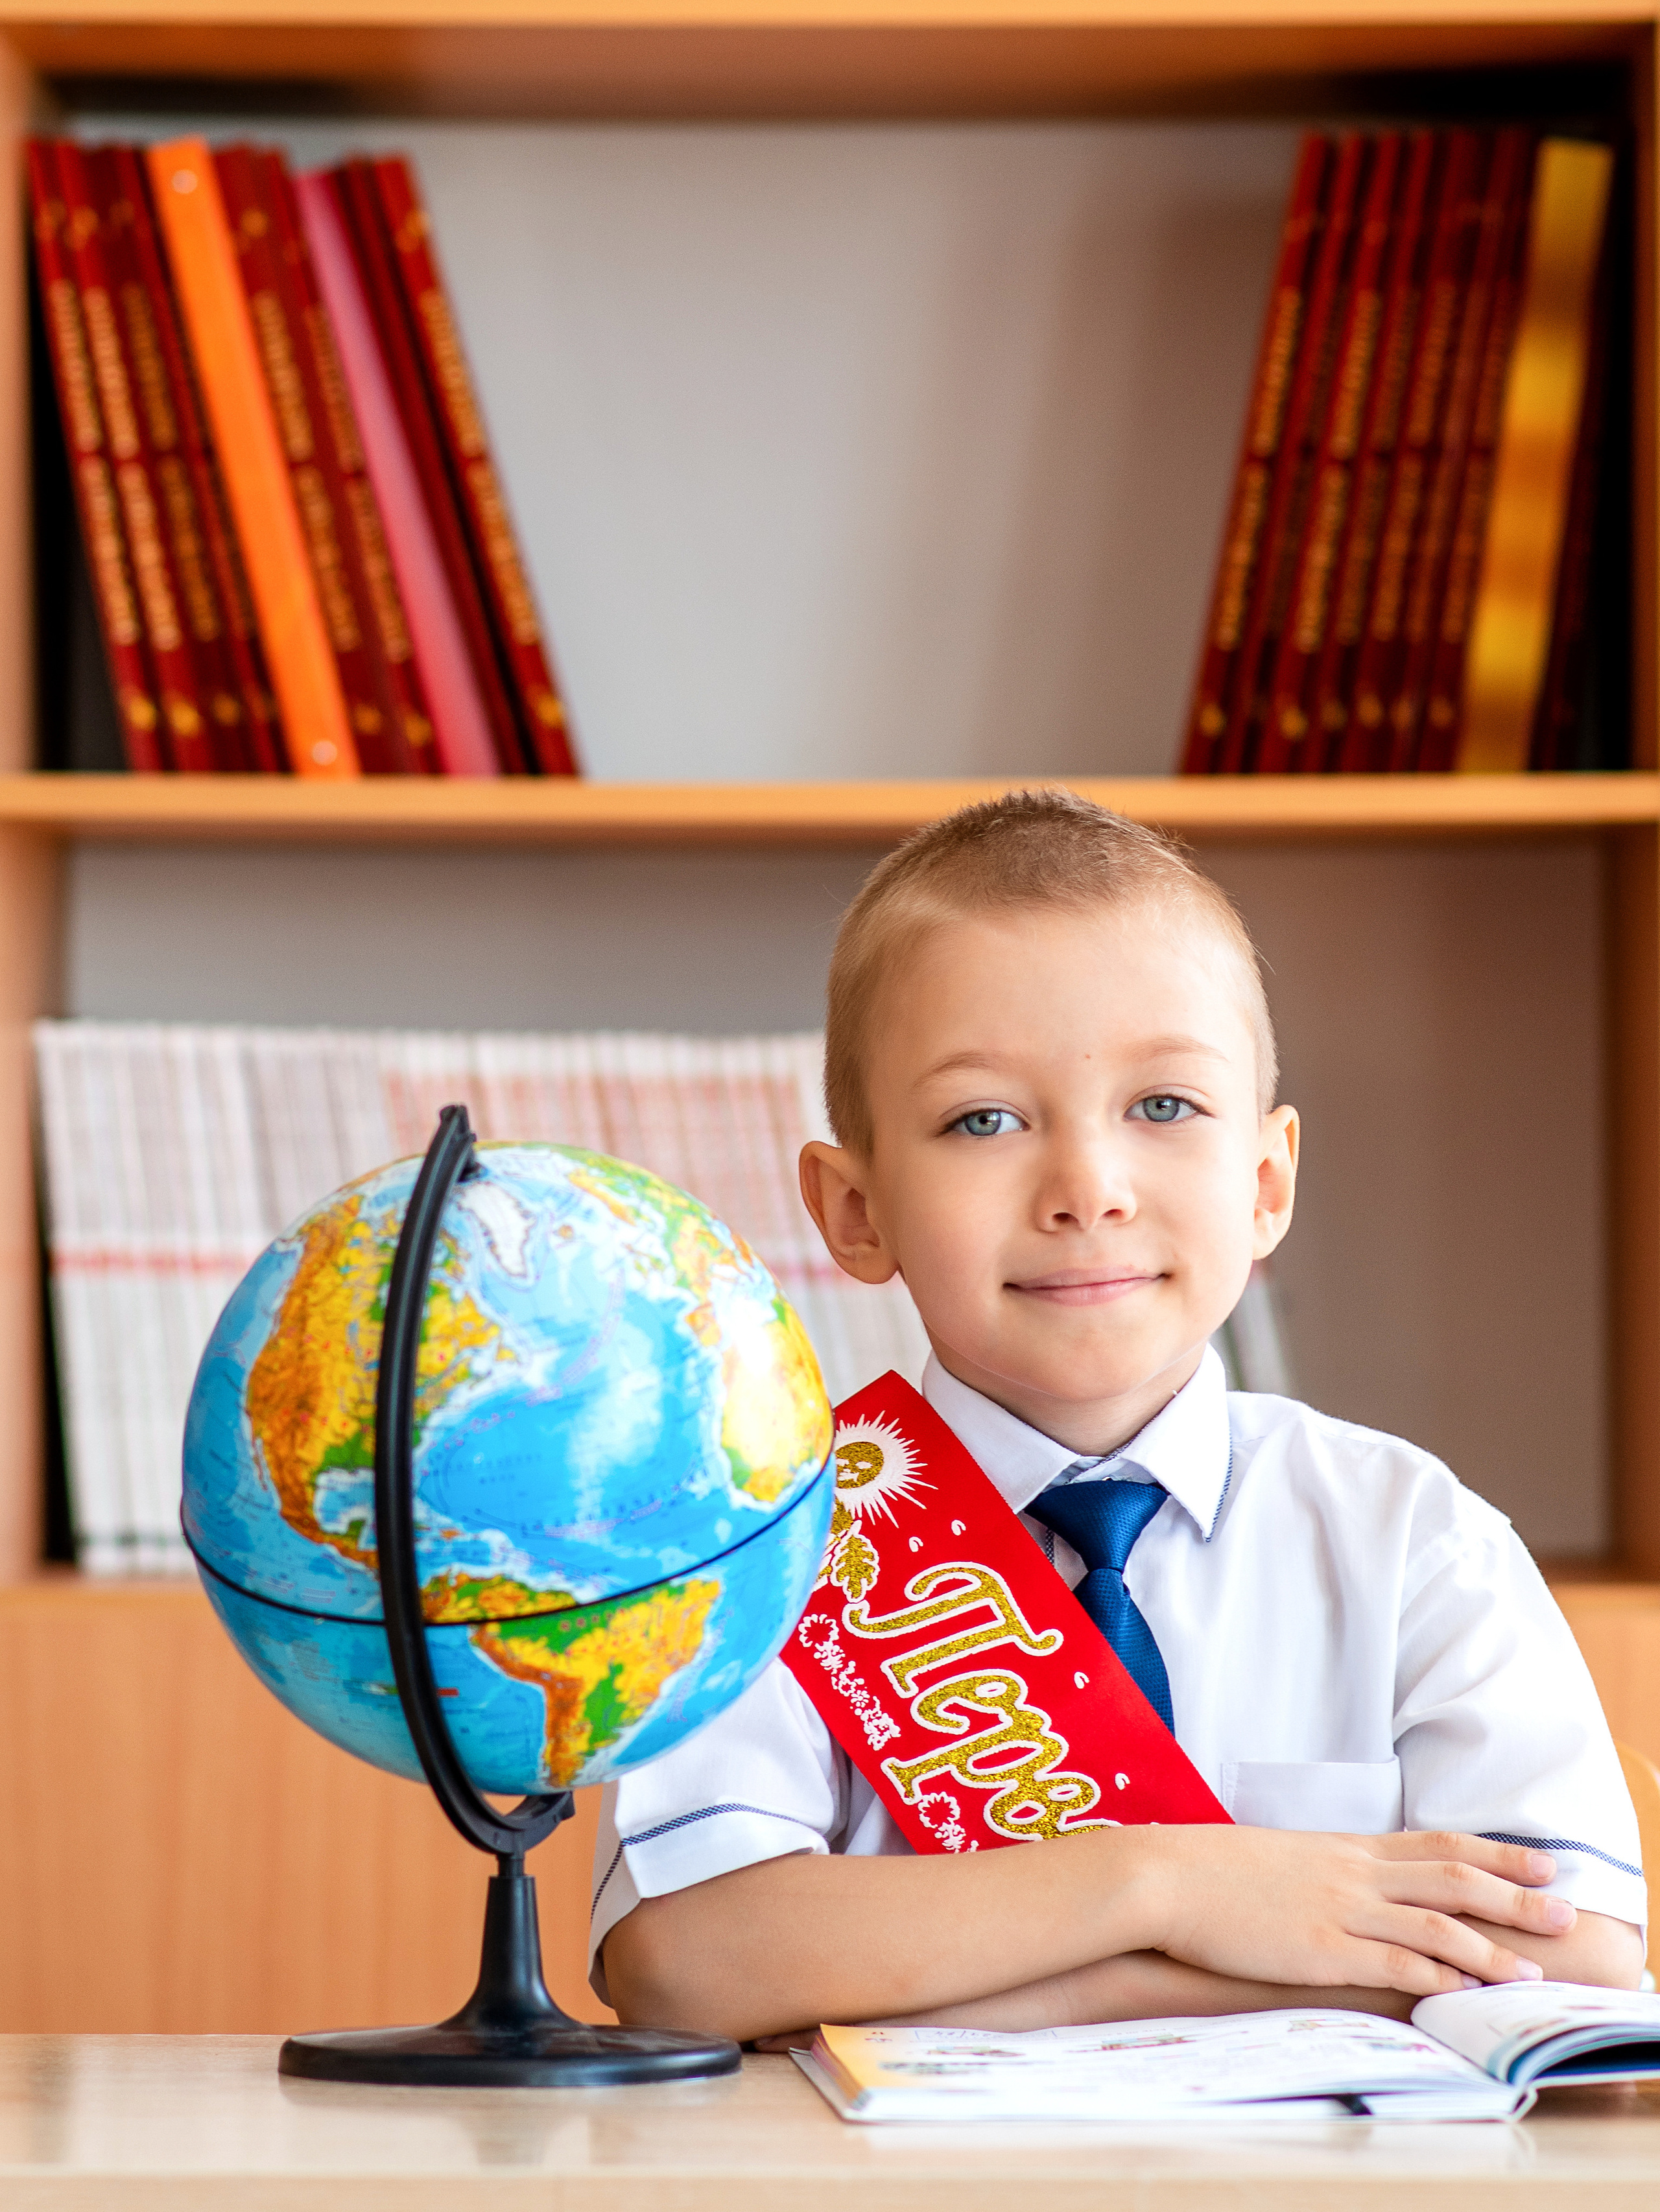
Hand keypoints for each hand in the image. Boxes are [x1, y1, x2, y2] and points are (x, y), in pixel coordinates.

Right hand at [1137, 1827, 1572, 1997]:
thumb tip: (1353, 1887)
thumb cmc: (1216, 1871)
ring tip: (1531, 1971)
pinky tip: (1464, 1992)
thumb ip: (1326, 1871)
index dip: (1494, 1852)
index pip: (1436, 1843)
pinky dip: (1435, 1979)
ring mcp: (1339, 1910)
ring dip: (1489, 1948)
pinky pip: (1392, 1964)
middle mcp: (1353, 1873)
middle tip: (1564, 1908)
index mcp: (1345, 1848)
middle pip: (1451, 1878)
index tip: (1540, 1860)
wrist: (1168, 1875)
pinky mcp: (1320, 1948)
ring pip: (1434, 1925)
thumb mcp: (1283, 1859)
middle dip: (1513, 1895)